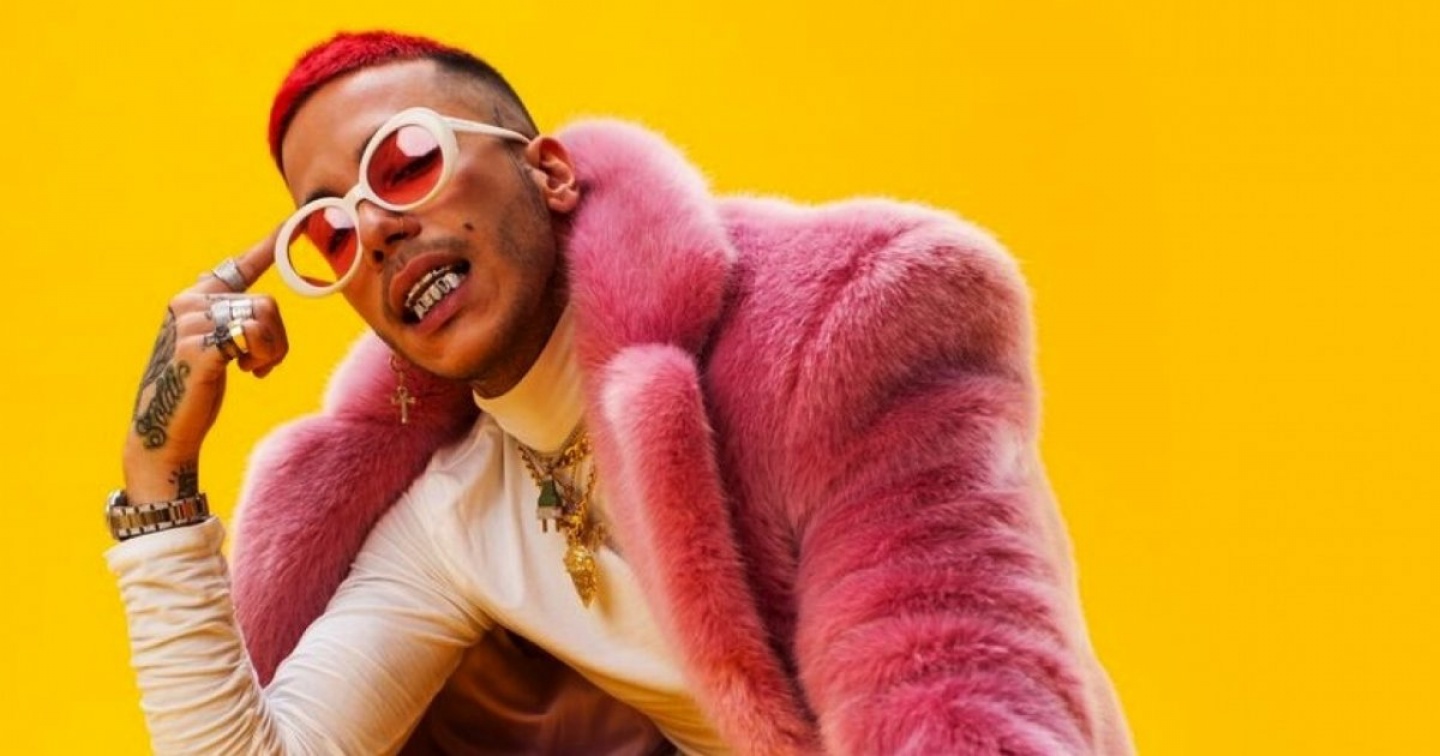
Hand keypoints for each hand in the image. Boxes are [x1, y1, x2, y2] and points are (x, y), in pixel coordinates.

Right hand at [122, 234, 283, 502]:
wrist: (166, 427)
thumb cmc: (194, 386)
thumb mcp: (210, 344)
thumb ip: (220, 315)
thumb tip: (222, 286)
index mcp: (194, 298)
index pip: (238, 267)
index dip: (269, 245)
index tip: (293, 221)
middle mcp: (190, 302)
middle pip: (267, 303)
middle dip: (277, 339)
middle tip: (259, 364)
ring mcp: (193, 323)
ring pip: (265, 317)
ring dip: (272, 351)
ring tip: (250, 369)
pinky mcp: (201, 345)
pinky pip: (255, 334)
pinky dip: (263, 357)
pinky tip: (246, 373)